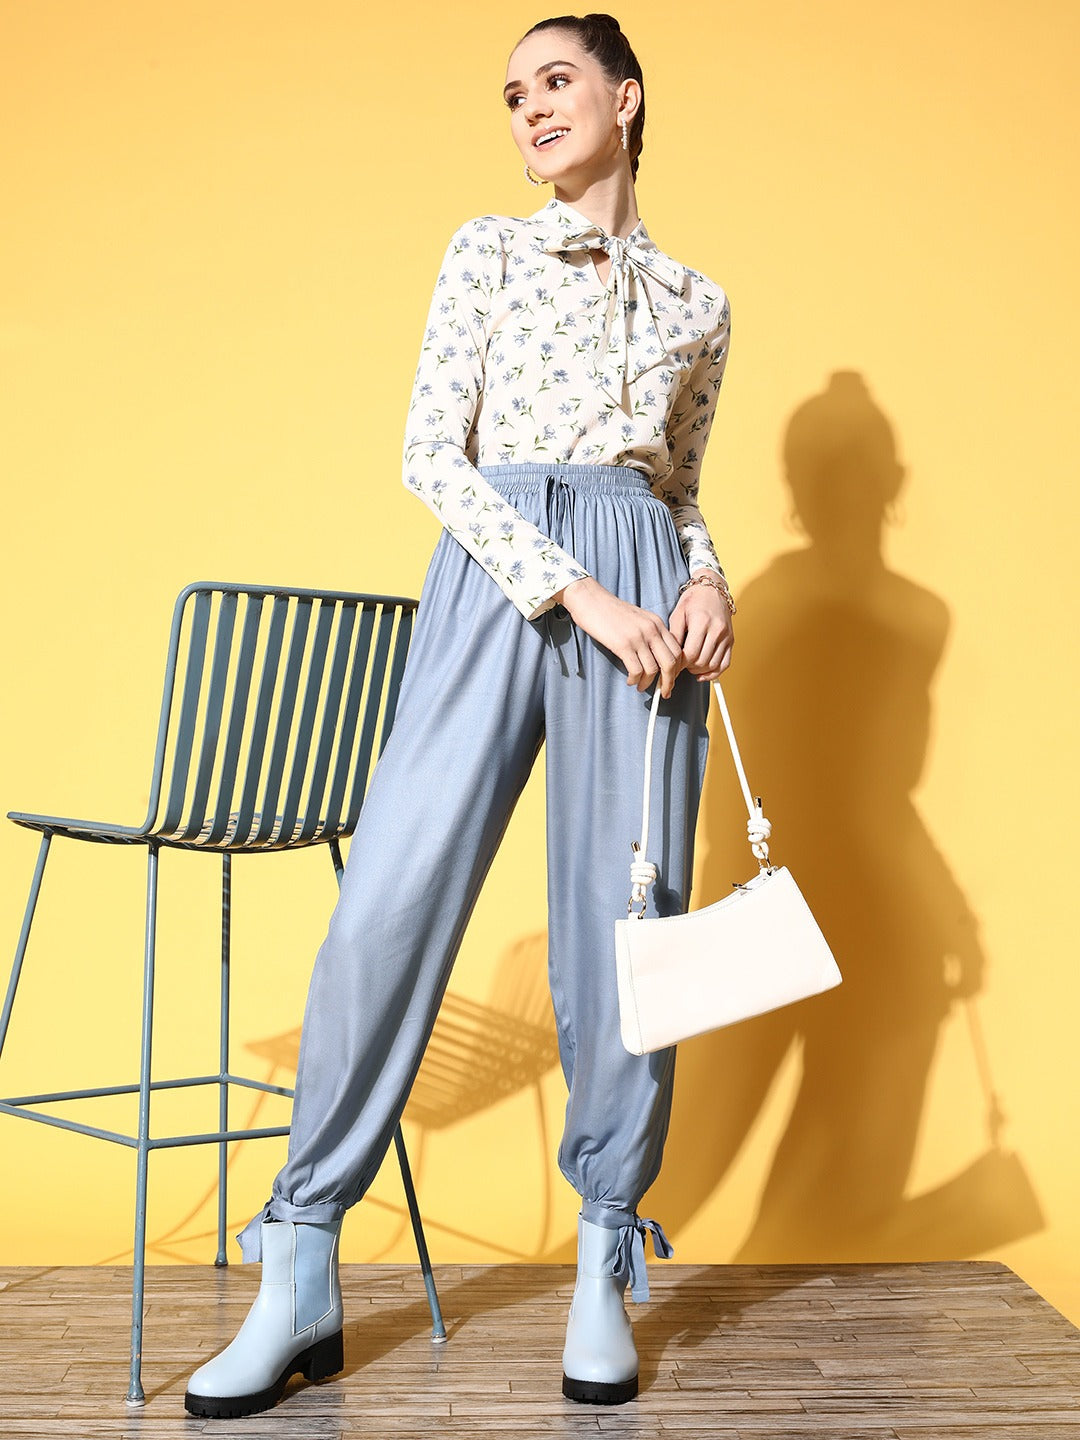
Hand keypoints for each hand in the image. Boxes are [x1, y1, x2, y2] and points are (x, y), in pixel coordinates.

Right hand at [557, 577, 685, 696]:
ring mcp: (638, 637)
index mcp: (658, 623)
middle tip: (664, 692)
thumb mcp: (638, 619)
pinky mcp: (623, 645)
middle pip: (671, 662)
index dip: (677, 669)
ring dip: (648, 684)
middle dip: (669, 682)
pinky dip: (635, 680)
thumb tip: (655, 658)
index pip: (677, 650)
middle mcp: (652, 630)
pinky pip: (637, 670)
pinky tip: (630, 680)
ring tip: (640, 686)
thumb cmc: (610, 611)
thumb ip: (649, 633)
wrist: (590, 600)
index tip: (670, 679)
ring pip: (654, 669)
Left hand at [668, 580, 733, 681]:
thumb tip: (670, 656)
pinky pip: (725, 664)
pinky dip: (714, 673)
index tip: (671, 664)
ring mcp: (726, 636)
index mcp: (702, 622)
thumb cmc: (693, 600)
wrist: (713, 589)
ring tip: (689, 666)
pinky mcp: (731, 640)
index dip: (679, 664)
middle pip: (701, 661)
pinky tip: (702, 673)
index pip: (690, 653)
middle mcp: (717, 630)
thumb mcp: (678, 613)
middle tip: (679, 665)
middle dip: (688, 667)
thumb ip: (674, 635)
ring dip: (699, 671)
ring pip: (713, 665)